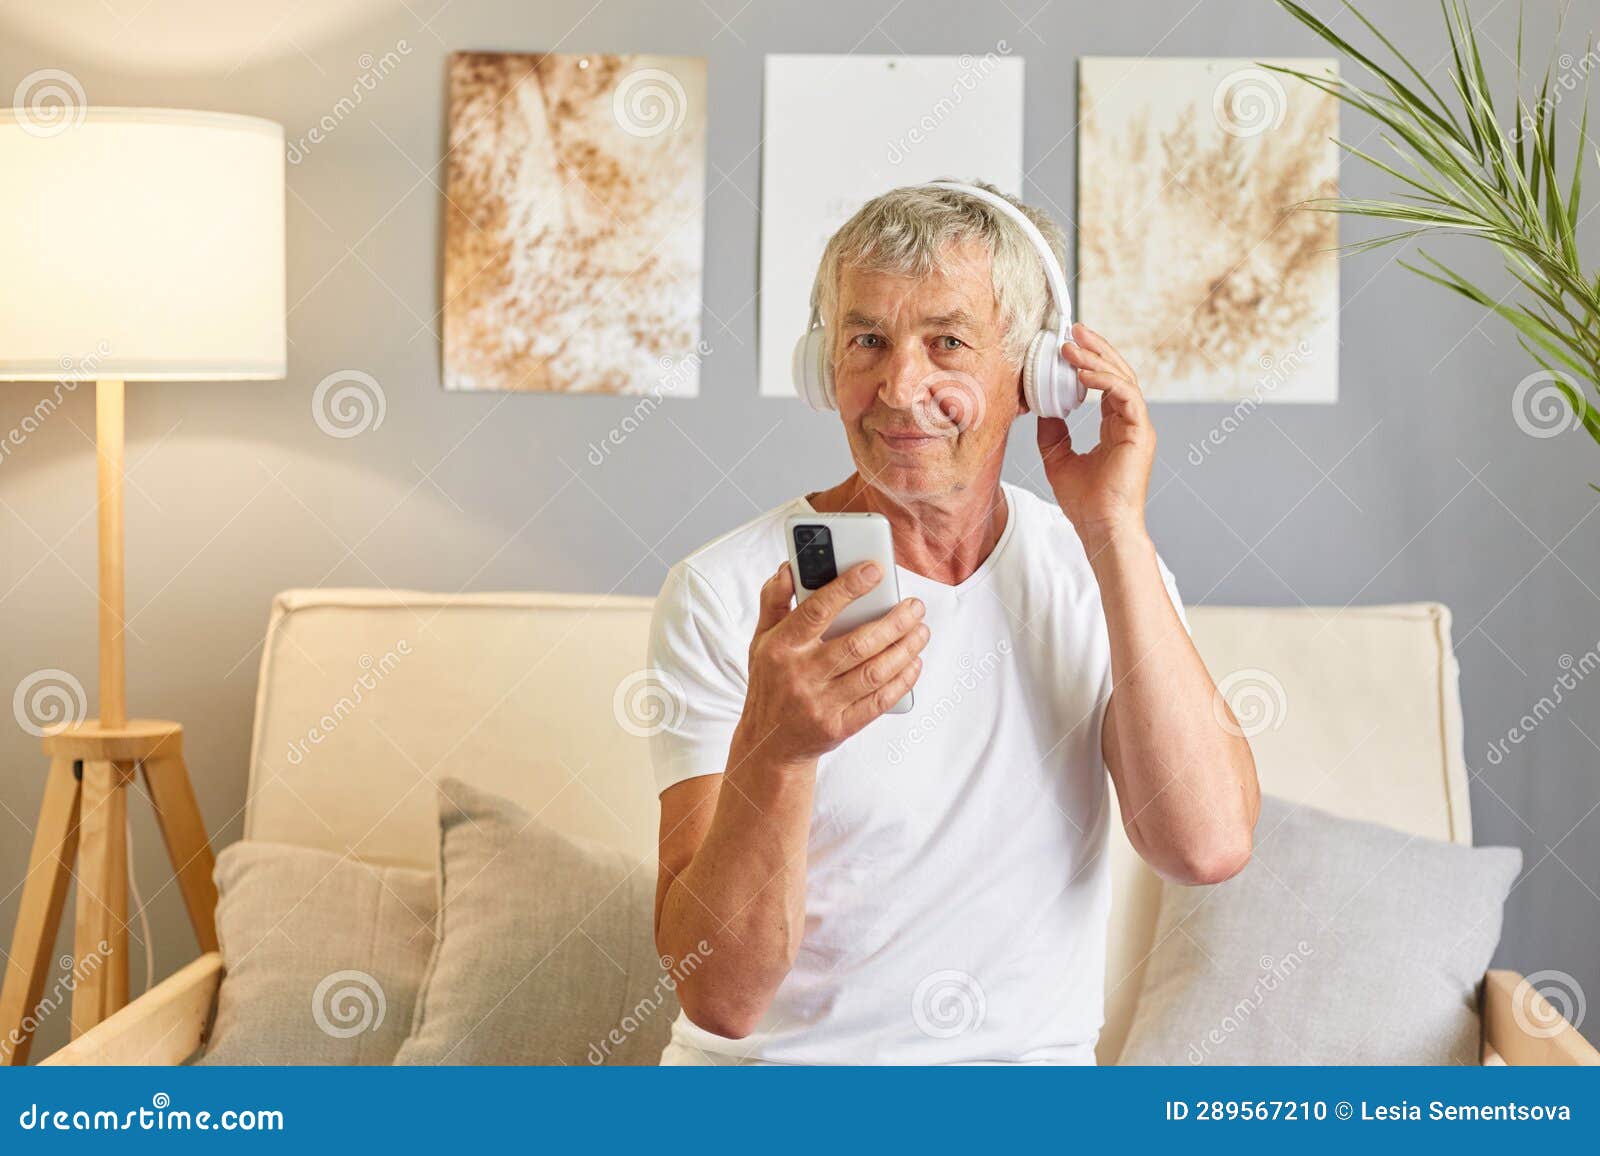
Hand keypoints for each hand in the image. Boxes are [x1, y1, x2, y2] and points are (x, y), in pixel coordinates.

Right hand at [731, 561, 927, 768]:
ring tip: (921, 631)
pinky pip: (878, 702)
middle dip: (894, 622)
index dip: (848, 588)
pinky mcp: (839, 727)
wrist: (769, 743)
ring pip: (873, 672)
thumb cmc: (771, 682)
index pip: (817, 611)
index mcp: (780, 647)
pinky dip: (902, 681)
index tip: (875, 569)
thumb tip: (789, 568)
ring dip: (904, 649)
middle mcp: (800, 675)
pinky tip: (913, 663)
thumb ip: (774, 600)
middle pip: (857, 643)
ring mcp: (820, 704)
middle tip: (914, 606)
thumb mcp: (761, 639)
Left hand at [1038, 323, 1153, 549]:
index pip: (1106, 385)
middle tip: (1074, 330)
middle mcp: (1130, 423)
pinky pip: (1125, 395)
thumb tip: (1044, 408)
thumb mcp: (1058, 459)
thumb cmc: (1085, 502)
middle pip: (1117, 374)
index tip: (1068, 345)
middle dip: (1096, 349)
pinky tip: (1083, 373)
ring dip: (1097, 359)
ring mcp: (1138, 427)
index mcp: (1115, 428)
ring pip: (1123, 379)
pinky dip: (1104, 380)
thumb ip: (1054, 432)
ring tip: (1072, 345)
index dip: (1089, 362)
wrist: (1101, 527)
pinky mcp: (1140, 432)